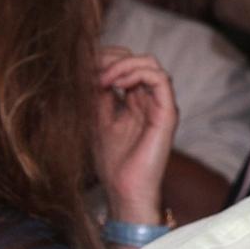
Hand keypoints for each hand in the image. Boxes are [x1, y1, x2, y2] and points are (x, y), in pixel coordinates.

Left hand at [94, 48, 176, 224]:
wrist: (123, 190)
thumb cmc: (111, 162)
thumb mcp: (95, 119)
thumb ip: (97, 94)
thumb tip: (88, 67)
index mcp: (135, 101)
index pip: (127, 64)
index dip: (105, 60)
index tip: (82, 71)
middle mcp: (150, 99)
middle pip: (138, 59)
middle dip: (112, 58)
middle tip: (91, 73)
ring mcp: (160, 105)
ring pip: (150, 63)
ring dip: (122, 64)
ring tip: (103, 79)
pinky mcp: (167, 113)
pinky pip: (160, 79)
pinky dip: (136, 74)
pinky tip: (115, 85)